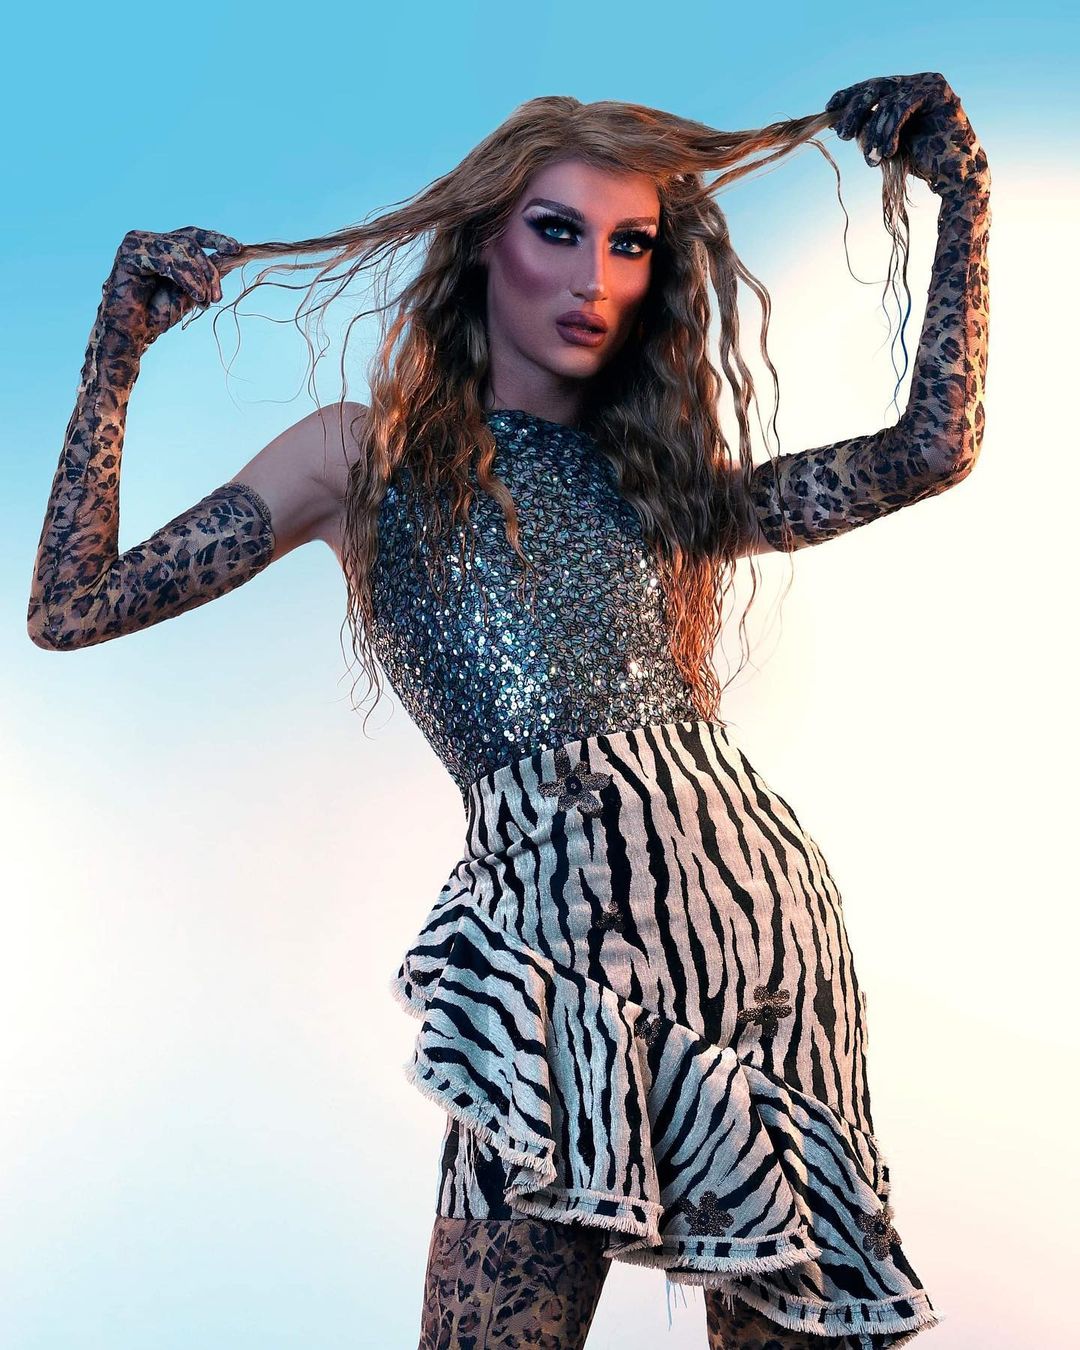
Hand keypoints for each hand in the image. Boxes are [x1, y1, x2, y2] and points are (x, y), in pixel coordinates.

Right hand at [99, 226, 241, 349]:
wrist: (133, 332)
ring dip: (198, 277)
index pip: (192, 235)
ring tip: (204, 300)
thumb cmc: (158, 314)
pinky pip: (165, 260)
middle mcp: (149, 240)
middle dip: (208, 270)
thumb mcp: (191, 292)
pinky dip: (184, 277)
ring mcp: (137, 244)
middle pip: (189, 242)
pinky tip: (195, 294)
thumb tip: (230, 260)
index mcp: (162, 246)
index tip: (237, 248)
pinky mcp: (129, 253)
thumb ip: (205, 276)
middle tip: (217, 297)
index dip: (215, 239)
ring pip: (180, 249)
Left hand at [825, 73, 989, 197]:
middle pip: (874, 88)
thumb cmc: (916, 161)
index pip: (869, 87)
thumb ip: (865, 129)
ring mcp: (927, 84)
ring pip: (887, 100)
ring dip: (874, 133)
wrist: (951, 175)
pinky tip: (887, 153)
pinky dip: (890, 131)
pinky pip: (902, 106)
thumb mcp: (882, 142)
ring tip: (872, 160)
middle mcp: (914, 82)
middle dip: (855, 112)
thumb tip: (835, 123)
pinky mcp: (937, 91)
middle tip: (843, 136)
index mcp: (900, 90)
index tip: (829, 108)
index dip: (848, 96)